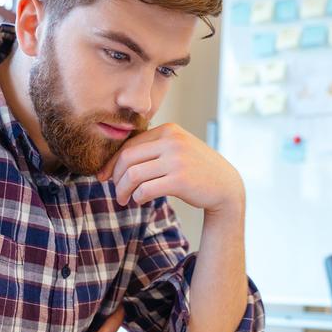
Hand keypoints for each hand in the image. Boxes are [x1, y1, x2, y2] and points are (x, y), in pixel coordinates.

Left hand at [98, 123, 244, 214]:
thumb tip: (115, 162)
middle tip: (115, 191)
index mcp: (169, 130)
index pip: (130, 144)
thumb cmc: (196, 170)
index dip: (112, 162)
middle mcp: (172, 141)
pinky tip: (139, 200)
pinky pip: (145, 189)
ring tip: (123, 199)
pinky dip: (137, 197)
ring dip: (122, 190)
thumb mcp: (177, 150)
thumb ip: (153, 148)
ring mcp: (177, 160)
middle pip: (127, 158)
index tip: (105, 176)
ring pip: (133, 175)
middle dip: (115, 177)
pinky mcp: (180, 180)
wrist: (226, 186)